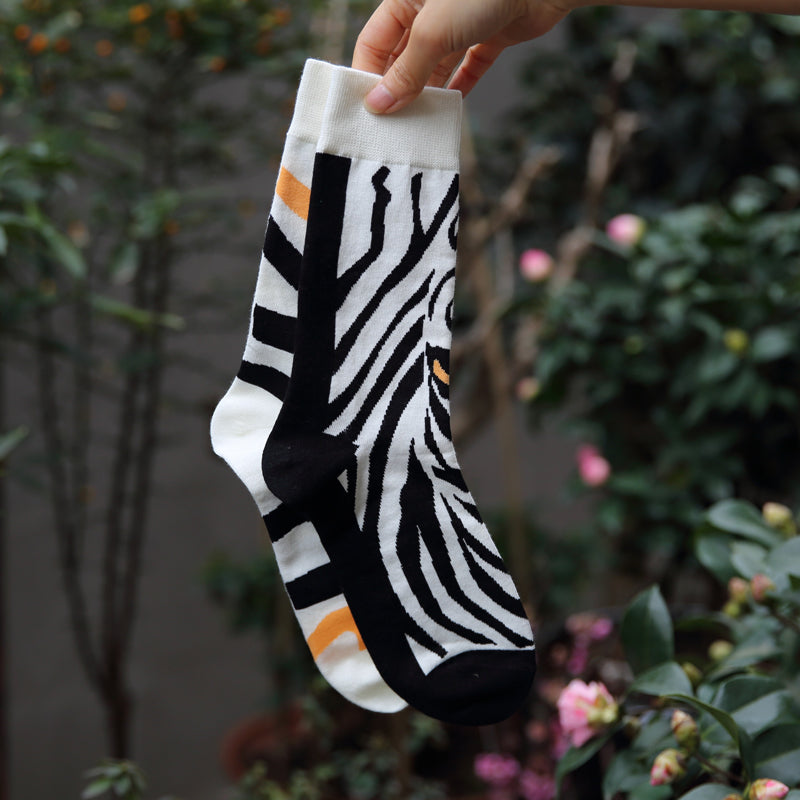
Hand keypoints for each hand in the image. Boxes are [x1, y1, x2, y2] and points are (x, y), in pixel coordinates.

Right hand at [352, 0, 570, 113]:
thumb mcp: (433, 33)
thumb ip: (406, 72)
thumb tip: (379, 105)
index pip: (374, 41)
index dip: (369, 75)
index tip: (367, 112)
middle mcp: (430, 9)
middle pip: (404, 57)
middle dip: (399, 90)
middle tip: (392, 126)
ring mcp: (461, 22)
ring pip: (436, 65)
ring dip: (428, 95)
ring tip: (419, 125)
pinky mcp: (490, 34)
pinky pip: (469, 66)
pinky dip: (460, 87)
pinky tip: (452, 109)